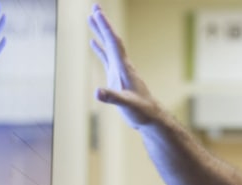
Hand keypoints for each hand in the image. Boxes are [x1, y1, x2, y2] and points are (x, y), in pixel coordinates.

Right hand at [88, 4, 159, 127]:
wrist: (150, 117)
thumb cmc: (141, 111)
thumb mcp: (126, 104)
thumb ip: (112, 97)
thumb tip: (97, 92)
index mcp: (124, 67)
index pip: (114, 42)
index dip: (105, 27)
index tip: (96, 13)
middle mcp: (123, 65)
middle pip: (111, 39)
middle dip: (103, 23)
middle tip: (94, 6)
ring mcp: (120, 70)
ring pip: (108, 46)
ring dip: (100, 32)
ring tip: (91, 18)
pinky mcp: (117, 77)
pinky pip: (107, 58)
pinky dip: (100, 48)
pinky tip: (93, 42)